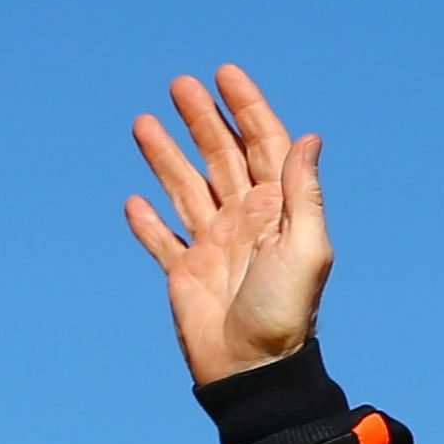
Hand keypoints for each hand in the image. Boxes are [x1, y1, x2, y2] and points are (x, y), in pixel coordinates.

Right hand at [123, 65, 331, 385]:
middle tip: (179, 85)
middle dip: (202, 119)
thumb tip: (308, 138)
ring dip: (166, 156)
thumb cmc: (284, 312)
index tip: (225, 74)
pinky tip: (134, 201)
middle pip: (221, 157)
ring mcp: (213, 246)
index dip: (247, 107)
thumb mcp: (306, 248)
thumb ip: (304, 193)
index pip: (263, 145)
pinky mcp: (184, 274)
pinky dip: (147, 223)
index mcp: (277, 210)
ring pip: (186, 188)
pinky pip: (162, 241)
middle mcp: (245, 220)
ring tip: (143, 123)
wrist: (252, 369)